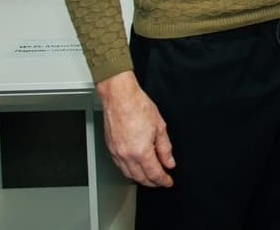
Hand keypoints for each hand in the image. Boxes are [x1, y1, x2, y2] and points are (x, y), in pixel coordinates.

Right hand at [96, 71, 174, 186]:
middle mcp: (127, 155)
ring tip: (149, 177)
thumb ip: (165, 147)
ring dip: (140, 178)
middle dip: (152, 183)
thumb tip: (169, 161)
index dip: (163, 180)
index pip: (154, 173)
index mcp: (141, 151)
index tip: (168, 181)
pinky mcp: (110, 148)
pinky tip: (134, 168)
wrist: (119, 97)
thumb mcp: (160, 126)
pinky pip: (119, 166)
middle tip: (160, 181)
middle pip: (140, 177)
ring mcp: (116, 153)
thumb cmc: (138, 106)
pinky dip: (129, 171)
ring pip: (128, 174)